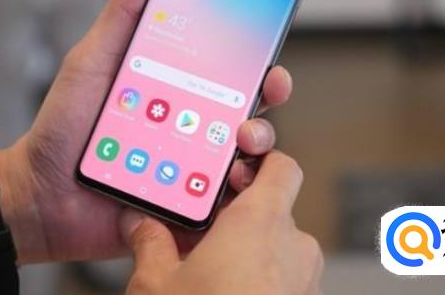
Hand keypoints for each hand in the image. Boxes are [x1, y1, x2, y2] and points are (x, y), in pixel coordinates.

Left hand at [0, 0, 293, 263]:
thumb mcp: (91, 60)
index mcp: (175, 90)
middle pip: (247, 111)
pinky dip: (236, 193)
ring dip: (258, 145)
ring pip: (244, 155)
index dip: (256, 64)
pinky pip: (223, 199)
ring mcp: (189, 167)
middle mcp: (190, 126)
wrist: (38, 193)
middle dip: (269, 100)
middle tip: (268, 92)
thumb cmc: (62, 124)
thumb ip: (122, 14)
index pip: (227, 73)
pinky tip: (230, 185)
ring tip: (243, 143)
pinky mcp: (184, 204)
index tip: (268, 58)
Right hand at [121, 151, 323, 294]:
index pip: (280, 166)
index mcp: (260, 221)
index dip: (259, 162)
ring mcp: (307, 281)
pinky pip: (287, 281)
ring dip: (251, 256)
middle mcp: (294, 245)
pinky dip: (264, 283)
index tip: (232, 171)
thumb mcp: (156, 284)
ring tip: (210, 275)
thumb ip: (149, 242)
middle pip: (273, 210)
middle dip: (239, 221)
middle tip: (203, 234)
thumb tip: (138, 223)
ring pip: (280, 250)